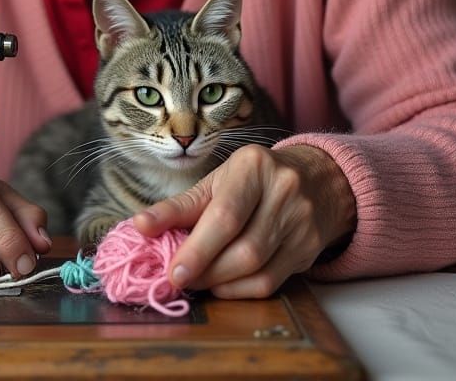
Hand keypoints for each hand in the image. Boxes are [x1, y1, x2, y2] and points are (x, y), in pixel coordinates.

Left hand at [133, 144, 355, 297]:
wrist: (315, 179)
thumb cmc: (254, 179)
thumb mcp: (217, 181)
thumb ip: (180, 206)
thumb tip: (139, 227)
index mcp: (254, 166)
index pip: (225, 215)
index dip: (197, 248)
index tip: (171, 271)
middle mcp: (284, 191)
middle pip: (243, 248)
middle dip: (206, 270)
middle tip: (179, 278)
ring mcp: (302, 222)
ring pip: (258, 269)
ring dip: (220, 283)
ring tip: (197, 280)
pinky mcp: (310, 249)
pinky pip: (271, 283)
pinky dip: (240, 290)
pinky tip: (223, 284)